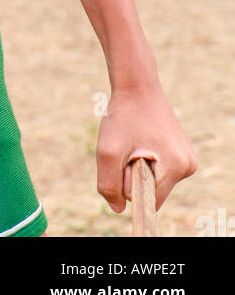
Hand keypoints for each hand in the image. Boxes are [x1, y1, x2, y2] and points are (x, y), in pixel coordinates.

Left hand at [96, 84, 196, 212]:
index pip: (149, 200)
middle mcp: (188, 166)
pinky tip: (141, 138)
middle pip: (152, 192)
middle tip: (129, 145)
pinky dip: (143, 160)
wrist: (136, 85)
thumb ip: (108, 186)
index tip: (127, 156)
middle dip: (133, 175)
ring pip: (153, 181)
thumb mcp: (107, 151)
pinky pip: (157, 170)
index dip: (129, 183)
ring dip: (137, 167)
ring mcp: (187, 159)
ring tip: (135, 140)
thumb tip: (118, 209)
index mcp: (177, 168)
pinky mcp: (180, 153)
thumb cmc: (122, 116)